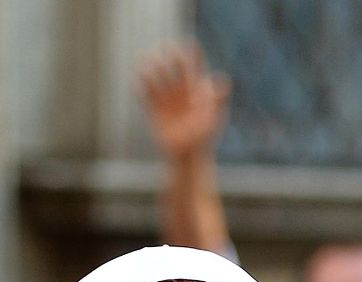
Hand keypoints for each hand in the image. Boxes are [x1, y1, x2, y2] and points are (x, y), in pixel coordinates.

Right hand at [137, 43, 229, 159]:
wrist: (187, 158)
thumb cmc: (203, 140)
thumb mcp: (212, 119)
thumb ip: (217, 99)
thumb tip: (223, 78)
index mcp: (198, 95)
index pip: (196, 71)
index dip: (194, 57)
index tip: (190, 43)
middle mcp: (183, 96)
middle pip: (176, 72)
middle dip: (171, 58)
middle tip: (165, 46)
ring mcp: (169, 104)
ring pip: (160, 81)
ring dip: (153, 70)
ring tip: (146, 58)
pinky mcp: (156, 113)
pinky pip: (147, 98)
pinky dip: (142, 88)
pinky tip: (138, 79)